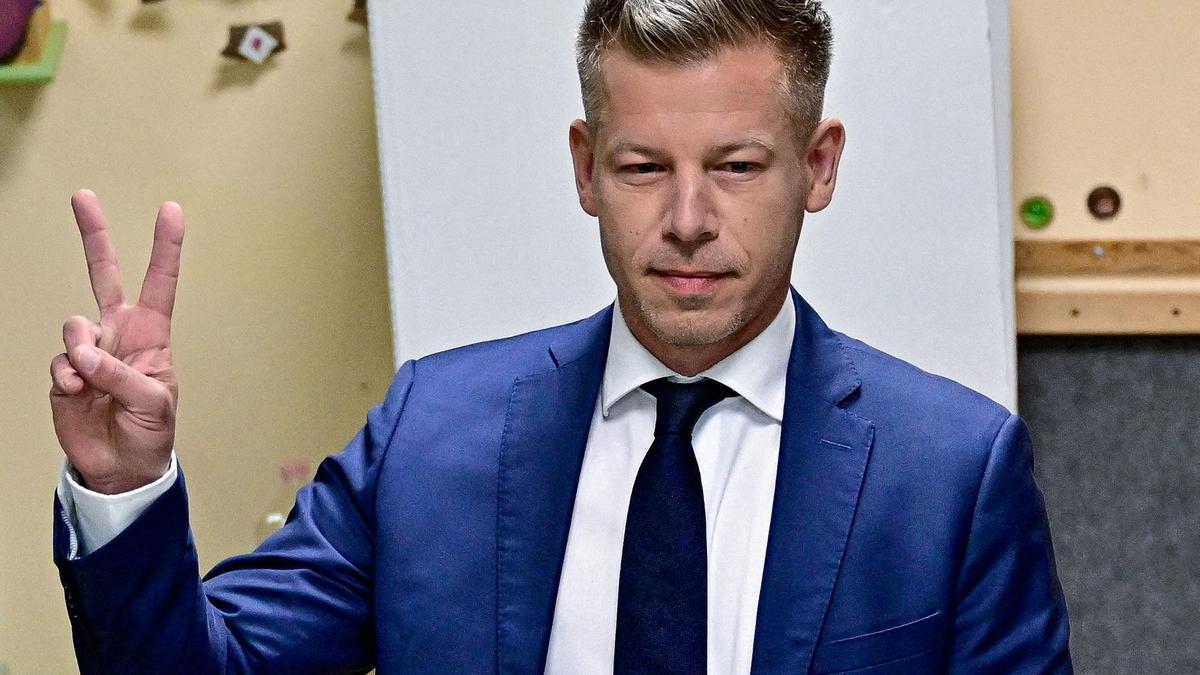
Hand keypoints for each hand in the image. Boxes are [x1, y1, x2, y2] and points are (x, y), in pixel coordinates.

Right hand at [50, 190, 183, 494]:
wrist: (120, 467)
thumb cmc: (150, 432)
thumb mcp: (154, 404)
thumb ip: (121, 375)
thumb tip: (84, 353)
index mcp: (152, 335)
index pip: (160, 283)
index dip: (165, 248)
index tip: (171, 209)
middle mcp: (119, 334)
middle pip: (103, 275)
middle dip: (93, 236)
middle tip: (83, 195)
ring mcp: (90, 351)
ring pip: (75, 325)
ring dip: (82, 351)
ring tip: (92, 381)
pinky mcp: (65, 373)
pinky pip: (60, 360)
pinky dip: (67, 376)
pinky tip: (78, 393)